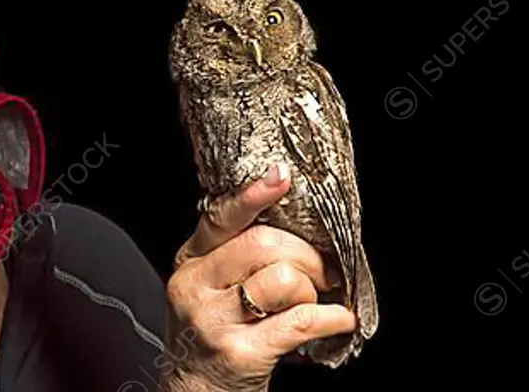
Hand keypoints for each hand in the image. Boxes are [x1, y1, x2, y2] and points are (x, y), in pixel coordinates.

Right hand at [159, 164, 356, 391]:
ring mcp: (214, 320)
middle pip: (263, 244)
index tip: (281, 177)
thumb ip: (233, 256)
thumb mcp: (208, 289)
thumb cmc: (211, 336)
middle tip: (325, 272)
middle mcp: (195, 286)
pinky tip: (339, 321)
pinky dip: (332, 318)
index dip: (252, 195)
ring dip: (313, 291)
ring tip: (312, 304)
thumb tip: (290, 223)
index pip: (220, 218)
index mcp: (190, 262)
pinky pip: (301, 321)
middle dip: (308, 256)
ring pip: (283, 279)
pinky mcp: (240, 352)